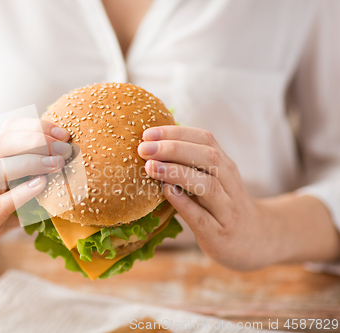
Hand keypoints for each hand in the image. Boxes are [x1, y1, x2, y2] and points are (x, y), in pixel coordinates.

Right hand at [0, 119, 71, 262]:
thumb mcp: (18, 185)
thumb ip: (39, 172)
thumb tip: (74, 161)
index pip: (11, 130)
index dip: (38, 127)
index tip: (64, 134)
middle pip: (3, 142)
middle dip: (36, 140)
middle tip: (65, 149)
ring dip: (29, 162)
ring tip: (56, 164)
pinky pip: (0, 204)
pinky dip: (20, 193)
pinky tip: (40, 186)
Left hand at [138, 126, 270, 269]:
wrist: (256, 241)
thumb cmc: (222, 207)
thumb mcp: (213, 181)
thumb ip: (190, 165)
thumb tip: (152, 147)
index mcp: (225, 166)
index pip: (205, 139)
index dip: (176, 133)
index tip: (148, 133)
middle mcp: (230, 183)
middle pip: (207, 157)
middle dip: (173, 149)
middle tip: (144, 148)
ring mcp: (227, 210)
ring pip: (207, 185)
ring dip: (176, 172)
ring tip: (150, 167)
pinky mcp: (219, 234)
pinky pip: (201, 217)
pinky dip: (182, 202)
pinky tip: (165, 192)